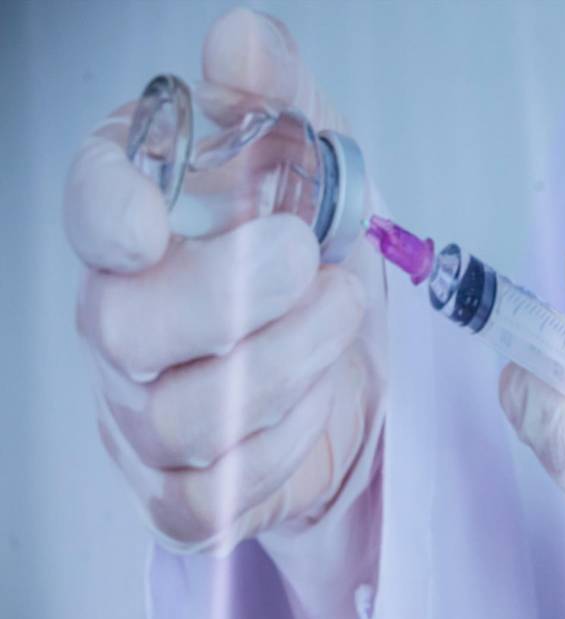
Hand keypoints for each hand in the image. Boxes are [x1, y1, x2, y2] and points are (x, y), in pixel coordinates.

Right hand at [64, 7, 386, 555]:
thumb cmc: (313, 260)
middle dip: (230, 296)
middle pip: (124, 329)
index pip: (88, 216)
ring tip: (342, 315)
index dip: (107, 212)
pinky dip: (282, 450)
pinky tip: (317, 404)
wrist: (346, 359)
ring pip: (181, 417)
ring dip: (286, 366)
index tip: (154, 215)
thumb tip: (241, 38)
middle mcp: (123, 327)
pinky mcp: (184, 493)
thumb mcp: (314, 163)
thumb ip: (277, 97)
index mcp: (138, 234)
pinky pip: (210, 497)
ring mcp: (144, 418)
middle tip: (310, 260)